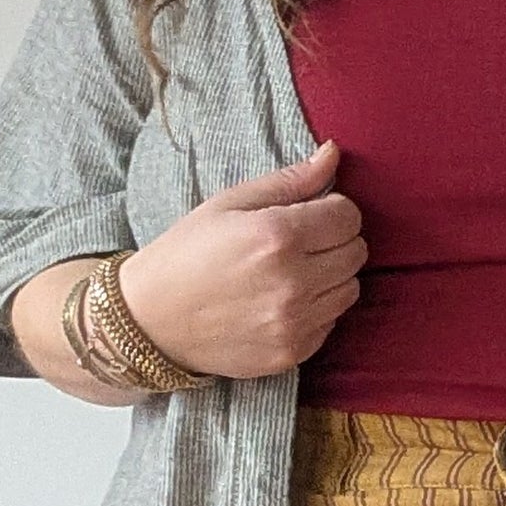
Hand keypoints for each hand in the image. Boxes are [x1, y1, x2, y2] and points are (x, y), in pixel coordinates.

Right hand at [117, 139, 365, 378]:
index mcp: (278, 236)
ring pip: (351, 289)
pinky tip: (282, 301)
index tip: (308, 215)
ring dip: (331, 276)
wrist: (148, 321)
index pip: (349, 216)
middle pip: (356, 252)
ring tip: (291, 272)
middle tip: (298, 243)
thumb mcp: (229, 203)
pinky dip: (317, 309)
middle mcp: (293, 281)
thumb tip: (333, 153)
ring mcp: (294, 322)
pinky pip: (332, 321)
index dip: (331, 210)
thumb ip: (290, 180)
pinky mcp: (293, 352)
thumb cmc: (186, 253)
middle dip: (334, 241)